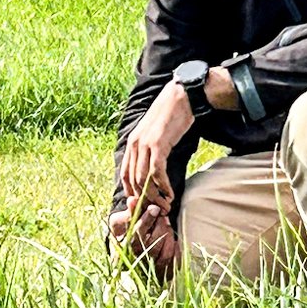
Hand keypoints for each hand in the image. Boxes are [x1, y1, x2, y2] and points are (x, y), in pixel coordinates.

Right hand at [107, 203, 178, 280]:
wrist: (126, 252)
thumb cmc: (124, 232)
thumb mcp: (122, 220)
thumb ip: (129, 212)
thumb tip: (133, 200)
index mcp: (124, 247)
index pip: (136, 235)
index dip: (146, 221)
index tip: (155, 208)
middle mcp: (137, 260)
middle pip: (151, 245)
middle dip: (160, 227)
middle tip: (163, 216)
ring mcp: (149, 269)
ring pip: (164, 255)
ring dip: (168, 238)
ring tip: (167, 225)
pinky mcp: (161, 273)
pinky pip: (173, 264)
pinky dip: (176, 250)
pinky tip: (174, 240)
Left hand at [119, 81, 194, 200]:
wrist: (181, 97)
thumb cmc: (172, 116)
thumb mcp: (155, 134)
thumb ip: (150, 149)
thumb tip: (152, 167)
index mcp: (132, 143)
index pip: (125, 175)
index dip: (133, 193)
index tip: (144, 204)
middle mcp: (134, 145)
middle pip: (134, 181)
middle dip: (145, 199)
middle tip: (157, 209)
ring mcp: (144, 144)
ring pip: (144, 179)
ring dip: (155, 196)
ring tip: (166, 205)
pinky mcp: (158, 144)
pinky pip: (157, 172)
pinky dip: (163, 186)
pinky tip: (170, 193)